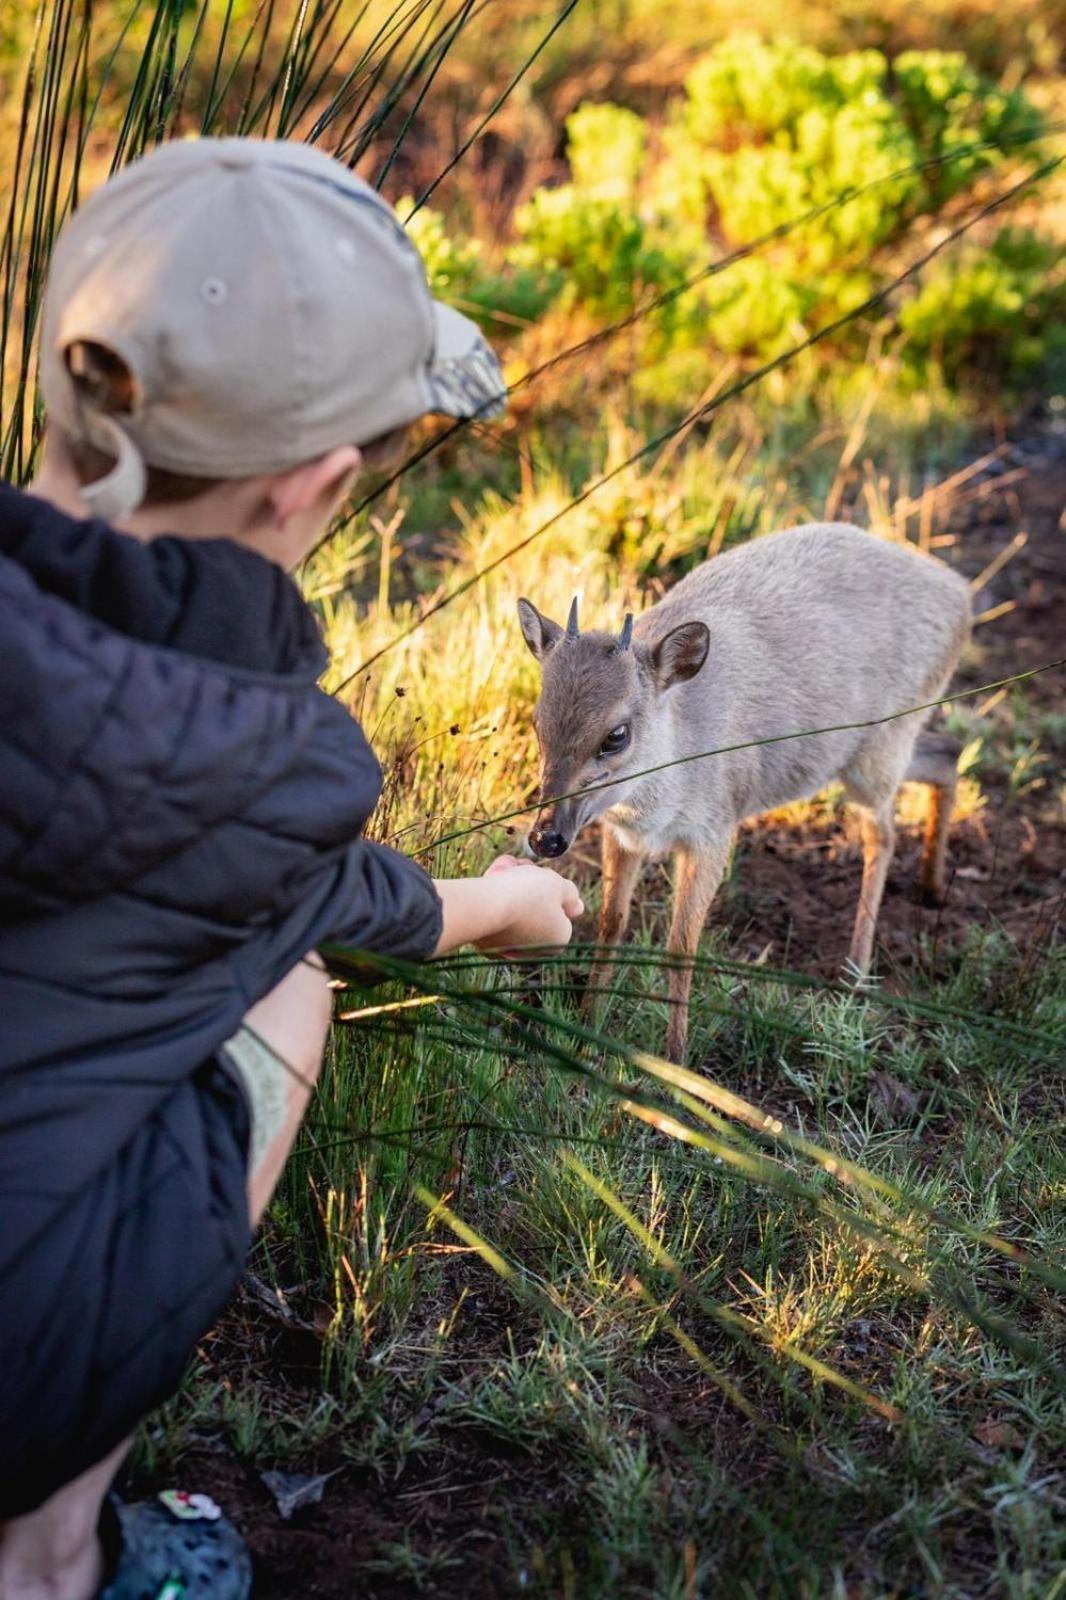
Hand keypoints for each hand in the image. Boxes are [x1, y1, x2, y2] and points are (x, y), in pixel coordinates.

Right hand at [431, 862, 583, 956]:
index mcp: (559, 938)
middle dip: (529, 885)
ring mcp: (511, 949)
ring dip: (511, 885)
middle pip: (537, 908)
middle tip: (521, 867)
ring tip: (504, 868)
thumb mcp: (557, 885)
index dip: (551, 888)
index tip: (541, 876)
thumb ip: (570, 894)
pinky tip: (490, 879)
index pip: (561, 909)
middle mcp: (537, 949)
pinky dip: (494, 897)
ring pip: (515, 909)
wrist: (484, 908)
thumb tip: (578, 906)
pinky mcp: (487, 945)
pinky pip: (495, 915)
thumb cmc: (527, 894)